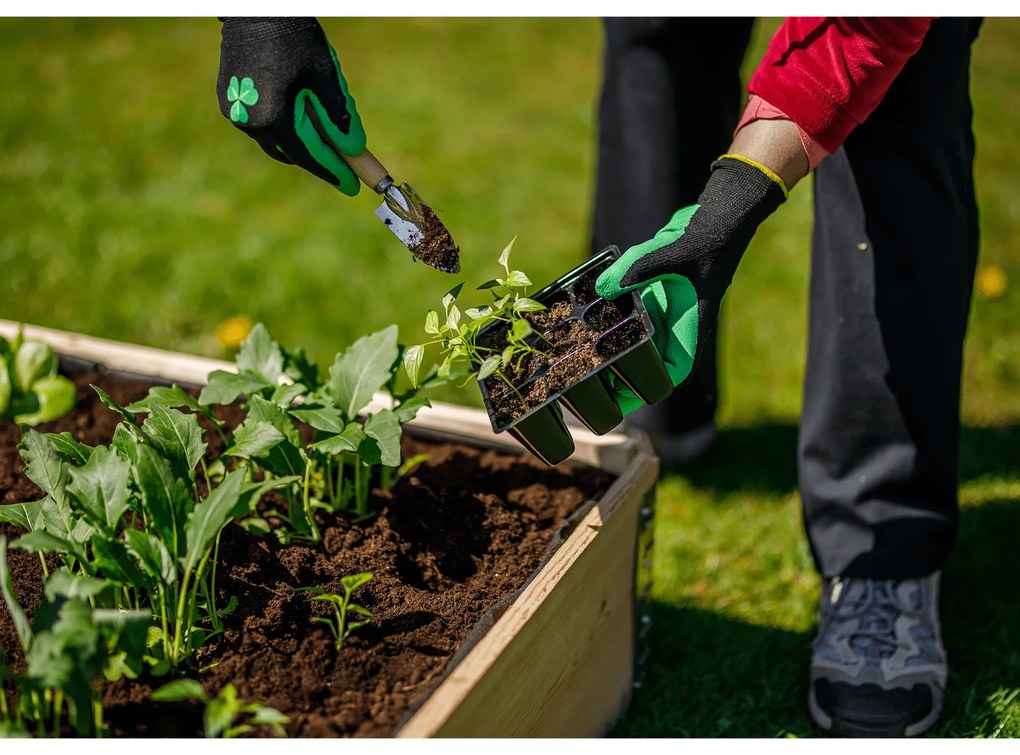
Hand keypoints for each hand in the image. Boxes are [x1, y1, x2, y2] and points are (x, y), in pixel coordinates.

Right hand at [217, 17, 366, 194]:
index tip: (353, 187)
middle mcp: (251, 122)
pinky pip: (262, 126)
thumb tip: (353, 150)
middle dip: (320, 161)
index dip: (335, 173)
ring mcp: (236, 113)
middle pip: (293, 153)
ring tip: (325, 147)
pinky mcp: (230, 101)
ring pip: (277, 142)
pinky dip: (284, 129)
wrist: (255, 10)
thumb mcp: (326, 78)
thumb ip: (339, 118)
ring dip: (301, 146)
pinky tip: (298, 122)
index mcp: (275, 119)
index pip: (312, 157)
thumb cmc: (295, 38)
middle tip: (344, 169)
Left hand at [595, 155, 787, 412]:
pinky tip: (586, 322)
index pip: (672, 370)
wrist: (715, 216)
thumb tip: (601, 287)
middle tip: (586, 384)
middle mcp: (676, 323)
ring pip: (635, 341)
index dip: (648, 389)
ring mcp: (664, 311)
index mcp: (689, 326)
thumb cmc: (704, 240)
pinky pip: (629, 315)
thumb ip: (634, 271)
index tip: (621, 403)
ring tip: (579, 361)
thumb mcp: (668, 255)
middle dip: (620, 375)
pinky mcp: (652, 295)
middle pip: (648, 361)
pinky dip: (610, 320)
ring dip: (612, 349)